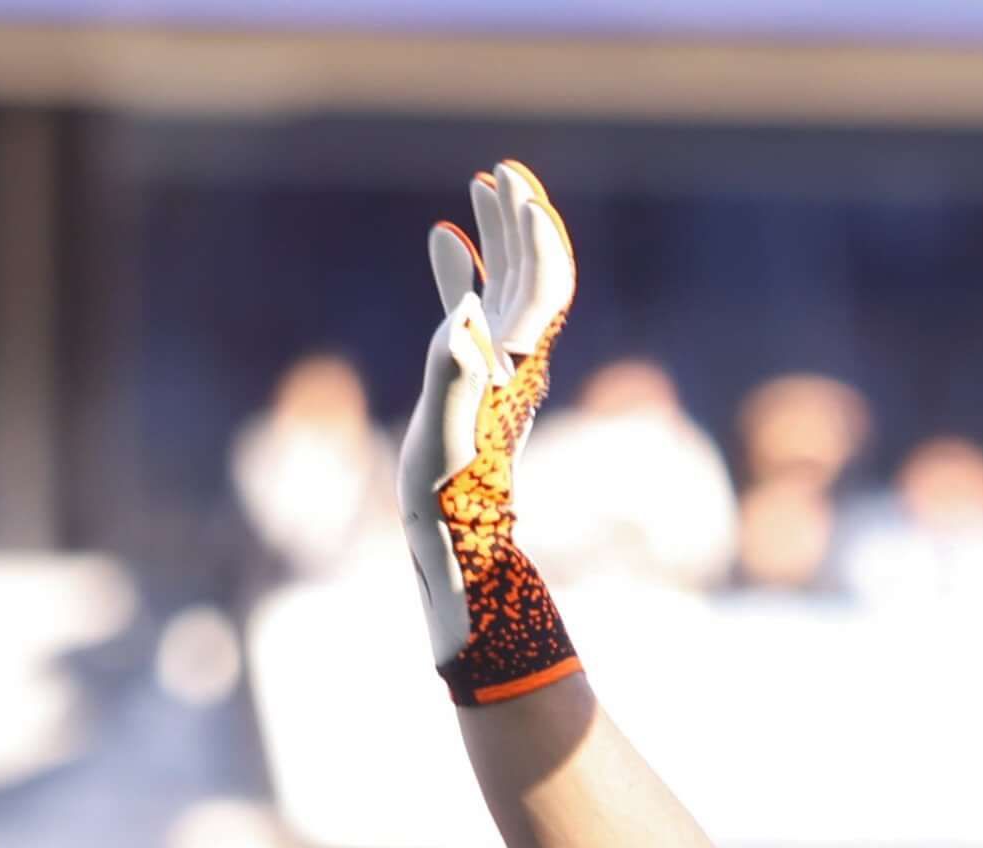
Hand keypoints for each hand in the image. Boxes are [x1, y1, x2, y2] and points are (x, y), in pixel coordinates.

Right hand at [400, 158, 583, 702]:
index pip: (541, 283)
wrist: (454, 542)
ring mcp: (492, 364)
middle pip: (531, 272)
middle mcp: (512, 355)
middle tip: (505, 171)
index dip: (532, 234)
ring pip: (501, 283)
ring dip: (495, 234)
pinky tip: (442, 239)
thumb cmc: (449, 494)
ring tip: (481, 187)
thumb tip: (464, 313)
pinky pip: (466, 308)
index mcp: (514, 360)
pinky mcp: (468, 377)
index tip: (516, 187)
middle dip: (521, 218)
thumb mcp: (448, 430)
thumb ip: (453, 370)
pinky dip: (457, 272)